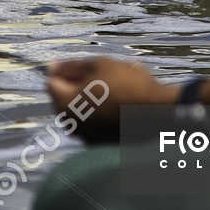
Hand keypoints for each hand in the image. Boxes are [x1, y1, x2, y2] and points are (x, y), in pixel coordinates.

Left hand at [46, 57, 176, 143]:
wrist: (159, 111)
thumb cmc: (127, 84)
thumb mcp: (98, 64)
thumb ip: (71, 66)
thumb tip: (52, 66)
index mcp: (64, 103)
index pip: (51, 82)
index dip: (66, 71)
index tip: (86, 68)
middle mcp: (70, 124)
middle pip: (62, 99)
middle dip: (74, 86)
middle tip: (101, 77)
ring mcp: (85, 137)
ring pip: (77, 112)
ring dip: (86, 101)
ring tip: (111, 90)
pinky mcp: (100, 144)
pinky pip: (90, 124)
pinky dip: (97, 115)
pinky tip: (116, 106)